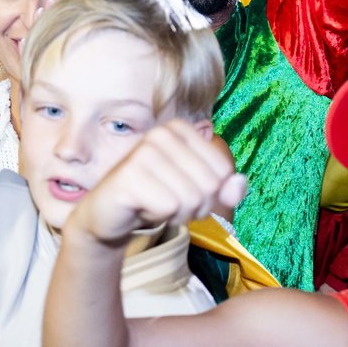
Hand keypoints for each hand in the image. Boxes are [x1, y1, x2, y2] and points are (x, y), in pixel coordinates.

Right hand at [71, 120, 247, 246]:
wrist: (108, 214)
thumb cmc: (154, 197)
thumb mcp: (197, 192)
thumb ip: (225, 188)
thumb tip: (239, 183)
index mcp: (179, 129)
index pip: (223, 172)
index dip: (210, 193)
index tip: (183, 190)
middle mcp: (160, 135)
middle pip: (209, 186)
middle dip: (194, 206)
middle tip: (167, 202)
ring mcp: (142, 153)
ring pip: (191, 199)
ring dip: (176, 214)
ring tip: (153, 204)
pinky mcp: (128, 177)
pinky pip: (168, 207)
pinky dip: (158, 217)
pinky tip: (141, 208)